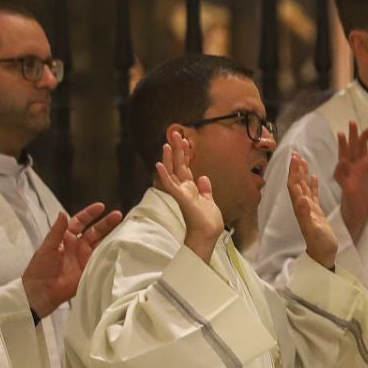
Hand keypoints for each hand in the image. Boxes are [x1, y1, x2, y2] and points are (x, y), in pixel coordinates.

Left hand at [19, 202, 122, 318]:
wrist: (42, 291)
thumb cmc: (41, 268)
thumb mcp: (47, 247)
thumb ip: (57, 231)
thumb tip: (63, 213)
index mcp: (66, 238)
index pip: (80, 222)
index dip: (89, 214)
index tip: (101, 207)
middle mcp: (78, 246)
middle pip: (94, 231)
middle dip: (106, 223)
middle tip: (118, 215)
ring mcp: (86, 258)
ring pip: (101, 243)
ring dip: (111, 235)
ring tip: (125, 227)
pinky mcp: (91, 270)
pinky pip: (103, 259)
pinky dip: (111, 253)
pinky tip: (120, 246)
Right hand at [153, 130, 221, 261]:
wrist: (207, 235)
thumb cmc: (207, 221)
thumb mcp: (209, 201)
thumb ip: (205, 189)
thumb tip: (203, 177)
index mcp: (190, 188)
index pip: (186, 167)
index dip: (186, 153)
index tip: (186, 139)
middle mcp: (183, 189)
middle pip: (179, 165)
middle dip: (178, 149)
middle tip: (175, 132)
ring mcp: (181, 193)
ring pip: (173, 172)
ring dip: (169, 158)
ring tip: (167, 144)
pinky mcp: (181, 198)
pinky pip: (170, 185)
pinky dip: (164, 175)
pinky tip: (159, 164)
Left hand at [287, 152, 338, 270]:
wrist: (323, 254)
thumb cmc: (320, 244)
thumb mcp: (313, 229)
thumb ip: (306, 214)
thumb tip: (301, 197)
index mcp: (301, 208)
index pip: (294, 186)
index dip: (293, 172)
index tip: (294, 159)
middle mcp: (302, 206)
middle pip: (297, 183)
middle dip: (295, 168)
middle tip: (296, 154)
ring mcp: (309, 208)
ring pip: (303, 187)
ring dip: (301, 173)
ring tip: (302, 160)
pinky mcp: (316, 211)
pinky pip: (312, 194)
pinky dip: (312, 184)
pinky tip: (313, 176)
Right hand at [334, 121, 367, 240]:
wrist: (363, 211)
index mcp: (362, 164)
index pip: (362, 146)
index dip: (366, 136)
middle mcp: (354, 167)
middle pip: (351, 148)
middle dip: (351, 135)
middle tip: (352, 122)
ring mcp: (348, 175)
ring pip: (343, 158)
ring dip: (342, 147)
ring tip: (342, 134)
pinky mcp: (346, 186)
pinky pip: (340, 176)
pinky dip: (341, 168)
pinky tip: (343, 161)